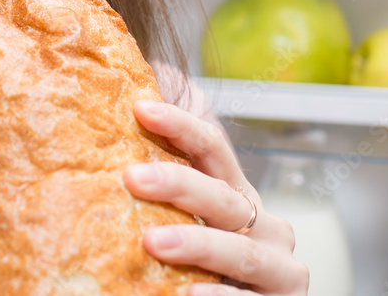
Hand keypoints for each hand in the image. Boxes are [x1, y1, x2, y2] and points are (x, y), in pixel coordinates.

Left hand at [123, 100, 308, 295]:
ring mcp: (278, 266)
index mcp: (237, 194)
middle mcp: (265, 225)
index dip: (180, 126)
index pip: (212, 149)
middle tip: (133, 178)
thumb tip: (108, 145)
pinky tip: (187, 292)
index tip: (140, 109)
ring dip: (196, 244)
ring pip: (239, 250)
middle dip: (178, 185)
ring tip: (152, 242)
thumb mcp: (187, 224)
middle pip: (222, 197)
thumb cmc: (202, 266)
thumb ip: (160, 193)